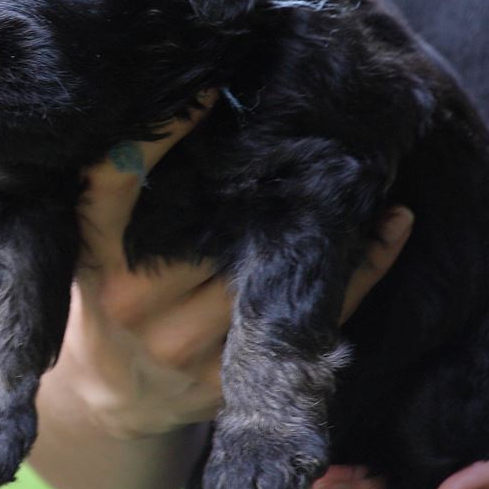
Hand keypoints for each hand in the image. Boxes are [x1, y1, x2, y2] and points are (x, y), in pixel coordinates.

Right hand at [66, 92, 414, 440]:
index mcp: (100, 260)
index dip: (160, 137)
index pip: (118, 186)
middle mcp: (136, 304)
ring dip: (326, 223)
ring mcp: (184, 349)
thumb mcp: (95, 253)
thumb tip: (200, 117)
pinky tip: (392, 226)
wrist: (112, 399)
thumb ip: (126, 205)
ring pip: (269, 276)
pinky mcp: (229, 382)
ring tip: (366, 170)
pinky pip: (307, 321)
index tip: (212, 89)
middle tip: (315, 124)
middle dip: (264, 179)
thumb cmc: (108, 306)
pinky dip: (359, 273)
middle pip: (213, 231)